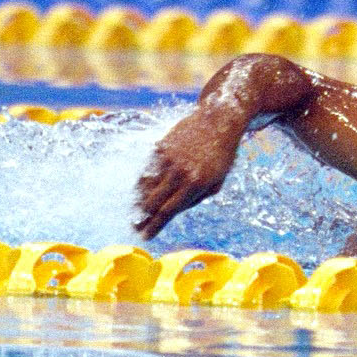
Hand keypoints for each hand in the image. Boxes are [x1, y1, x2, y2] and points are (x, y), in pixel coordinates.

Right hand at [133, 118, 239, 238]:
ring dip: (138, 202)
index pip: (168, 211)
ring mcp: (168, 159)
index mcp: (196, 184)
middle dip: (142, 218)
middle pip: (153, 202)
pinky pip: (147, 169)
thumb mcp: (216, 181)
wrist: (218, 120)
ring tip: (134, 214)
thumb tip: (173, 212)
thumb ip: (195, 198)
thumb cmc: (222, 154)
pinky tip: (138, 193)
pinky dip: (141, 183)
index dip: (155, 226)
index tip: (146, 236)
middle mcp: (179, 172)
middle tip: (135, 228)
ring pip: (146, 186)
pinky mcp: (160, 147)